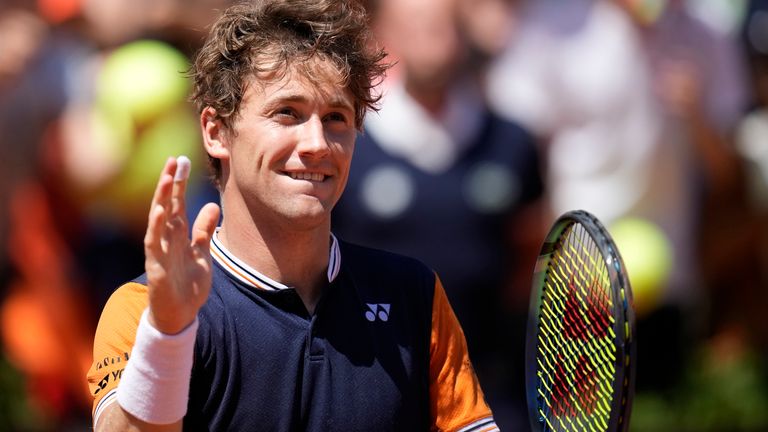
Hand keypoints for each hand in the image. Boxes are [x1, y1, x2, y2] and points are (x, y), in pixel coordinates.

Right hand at [143, 156, 219, 333]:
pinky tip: (160, 211)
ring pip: (158, 219)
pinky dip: (157, 227)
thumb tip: (212, 205)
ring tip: (167, 177)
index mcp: (178, 235)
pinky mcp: (156, 265)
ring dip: (162, 198)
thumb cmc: (188, 285)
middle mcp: (167, 238)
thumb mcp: (202, 254)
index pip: (177, 202)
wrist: (181, 315)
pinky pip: (154, 243)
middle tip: (174, 160)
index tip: (181, 161)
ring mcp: (160, 251)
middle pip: (167, 205)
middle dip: (169, 183)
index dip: (178, 183)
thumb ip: (204, 231)